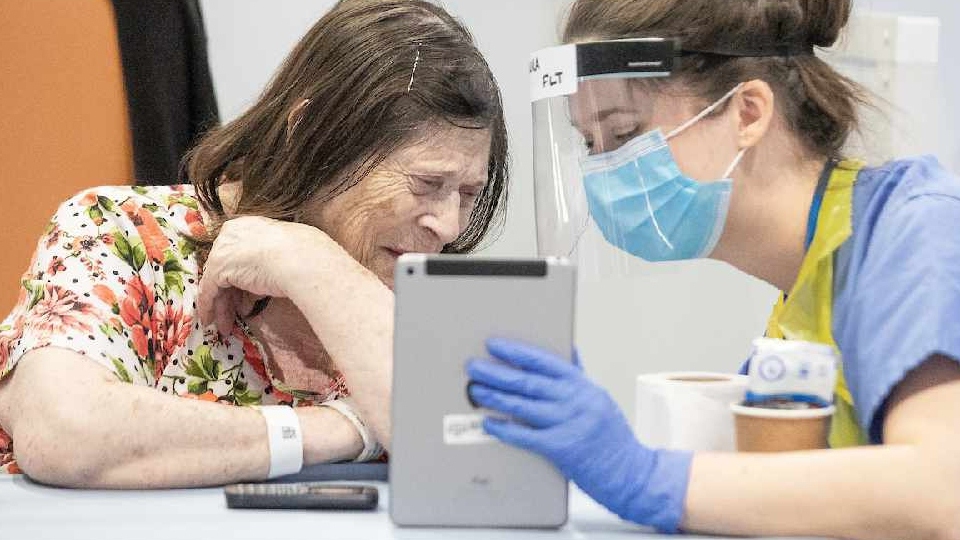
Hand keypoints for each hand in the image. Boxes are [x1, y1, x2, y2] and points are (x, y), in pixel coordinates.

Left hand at [197, 216, 337, 334]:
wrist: (302, 259)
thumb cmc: (302, 254)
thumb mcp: (282, 252)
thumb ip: (268, 260)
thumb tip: (264, 278)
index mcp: (247, 225)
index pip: (236, 254)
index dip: (238, 277)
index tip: (241, 293)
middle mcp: (230, 234)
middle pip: (225, 268)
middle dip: (229, 295)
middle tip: (234, 313)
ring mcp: (222, 249)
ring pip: (217, 282)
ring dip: (222, 306)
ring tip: (226, 325)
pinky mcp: (218, 267)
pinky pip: (208, 291)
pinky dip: (208, 307)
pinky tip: (211, 320)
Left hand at [467, 339, 692, 532]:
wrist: (633, 474)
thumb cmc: (613, 438)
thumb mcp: (600, 400)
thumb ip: (580, 376)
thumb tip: (569, 349)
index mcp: (584, 386)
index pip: (544, 361)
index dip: (516, 352)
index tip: (494, 345)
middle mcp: (577, 400)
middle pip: (528, 381)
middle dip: (497, 372)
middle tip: (473, 366)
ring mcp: (571, 423)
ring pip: (524, 406)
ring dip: (496, 398)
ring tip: (476, 391)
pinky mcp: (563, 448)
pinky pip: (526, 436)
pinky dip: (505, 429)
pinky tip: (490, 424)